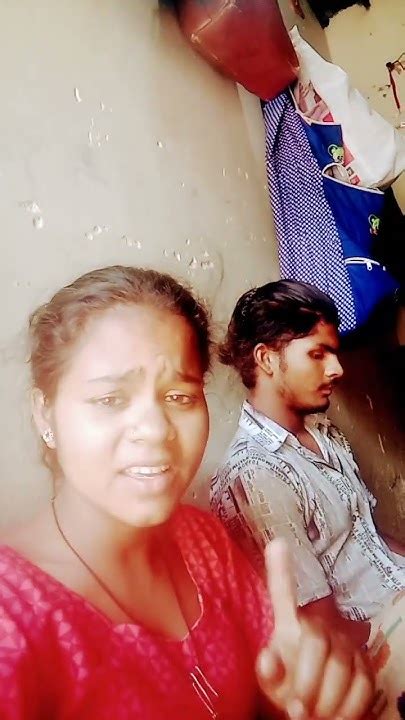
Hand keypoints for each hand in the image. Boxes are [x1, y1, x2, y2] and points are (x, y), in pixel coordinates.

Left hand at [256, 539, 373, 718]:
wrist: (314, 715)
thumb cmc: (287, 693)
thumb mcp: (272, 685)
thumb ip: (267, 672)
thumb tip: (267, 659)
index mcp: (289, 627)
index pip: (283, 595)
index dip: (280, 570)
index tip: (277, 543)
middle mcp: (318, 628)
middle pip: (316, 640)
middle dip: (306, 681)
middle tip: (296, 710)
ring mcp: (344, 645)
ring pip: (341, 667)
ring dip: (326, 701)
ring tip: (311, 717)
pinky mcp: (365, 666)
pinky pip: (361, 685)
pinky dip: (346, 709)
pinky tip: (333, 717)